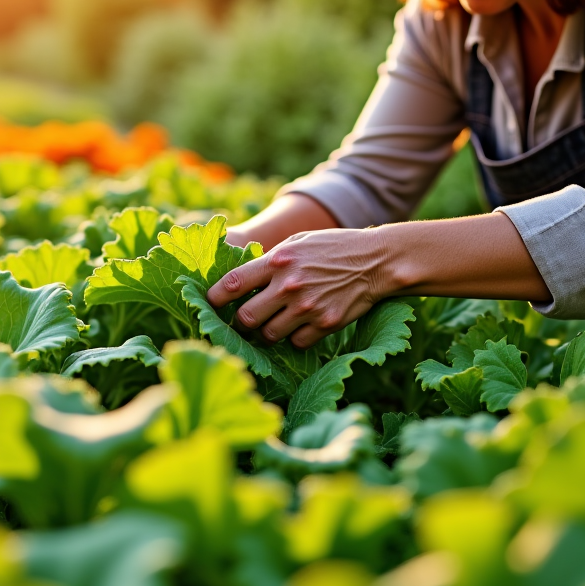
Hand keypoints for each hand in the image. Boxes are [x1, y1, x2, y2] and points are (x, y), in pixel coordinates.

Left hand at [207, 227, 392, 348]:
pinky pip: (297, 342)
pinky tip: (302, 325)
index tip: (209, 304)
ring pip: (269, 335)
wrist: (375, 260)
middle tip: (245, 319)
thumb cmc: (332, 248)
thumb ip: (270, 260)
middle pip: (246, 318)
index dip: (214, 298)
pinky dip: (295, 338)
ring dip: (267, 332)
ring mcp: (307, 307)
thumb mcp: (297, 243)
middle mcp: (289, 285)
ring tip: (274, 322)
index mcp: (278, 261)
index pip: (233, 284)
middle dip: (241, 322)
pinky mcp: (325, 324)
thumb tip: (238, 278)